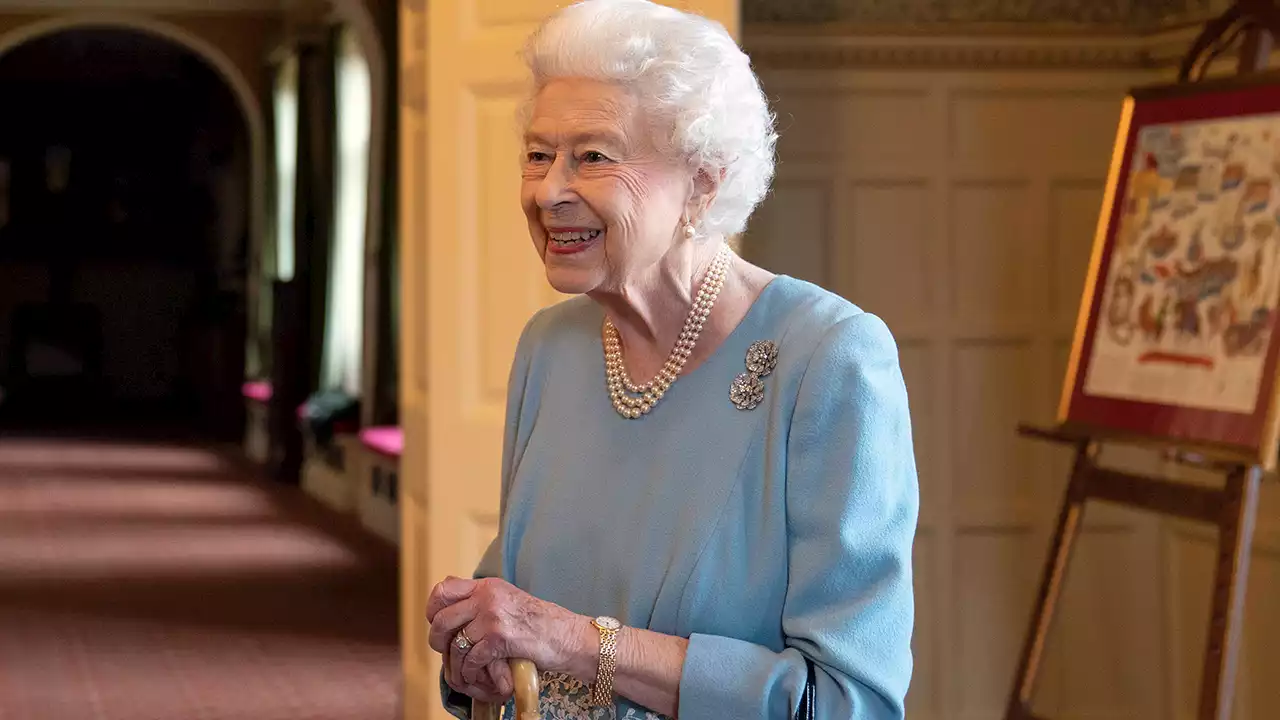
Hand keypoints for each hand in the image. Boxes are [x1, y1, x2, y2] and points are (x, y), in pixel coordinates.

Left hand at [426, 576, 592, 689]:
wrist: (567, 635)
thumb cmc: (539, 623)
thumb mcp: (508, 599)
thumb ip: (482, 600)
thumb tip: (450, 607)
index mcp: (487, 586)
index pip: (443, 590)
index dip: (433, 610)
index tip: (438, 624)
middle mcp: (487, 597)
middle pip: (442, 619)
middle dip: (438, 641)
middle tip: (445, 652)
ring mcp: (493, 616)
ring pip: (454, 643)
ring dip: (455, 662)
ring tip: (463, 669)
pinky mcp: (500, 638)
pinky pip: (471, 659)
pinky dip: (471, 671)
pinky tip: (477, 674)